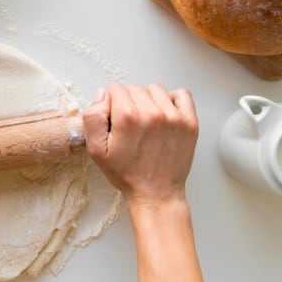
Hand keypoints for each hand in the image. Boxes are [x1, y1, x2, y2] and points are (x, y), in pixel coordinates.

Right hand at [82, 83, 197, 206]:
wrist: (155, 194)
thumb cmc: (126, 174)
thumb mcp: (95, 150)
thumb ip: (92, 118)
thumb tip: (101, 94)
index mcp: (127, 117)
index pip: (115, 89)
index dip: (110, 103)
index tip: (114, 119)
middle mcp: (152, 113)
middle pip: (134, 87)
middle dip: (128, 101)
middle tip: (129, 124)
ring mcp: (174, 116)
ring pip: (155, 89)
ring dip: (148, 100)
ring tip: (146, 121)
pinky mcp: (190, 122)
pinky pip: (181, 94)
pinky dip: (172, 100)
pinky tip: (164, 115)